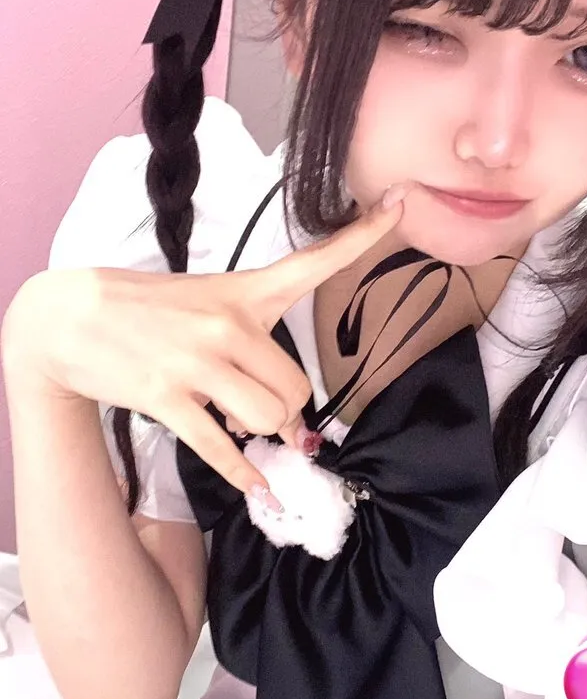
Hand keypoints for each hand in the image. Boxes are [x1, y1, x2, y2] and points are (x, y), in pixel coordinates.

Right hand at [2, 186, 409, 497]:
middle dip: (286, 410)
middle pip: (295, 387)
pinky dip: (244, 476)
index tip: (402, 206)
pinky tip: (260, 492)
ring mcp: (197, 363)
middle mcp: (228, 325)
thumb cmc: (147, 308)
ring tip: (232, 419)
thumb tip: (285, 425)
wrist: (71, 316)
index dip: (365, 235)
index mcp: (244, 291)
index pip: (315, 259)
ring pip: (266, 418)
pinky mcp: (167, 397)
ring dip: (261, 432)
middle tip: (263, 409)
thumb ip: (253, 349)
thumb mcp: (206, 303)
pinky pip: (220, 448)